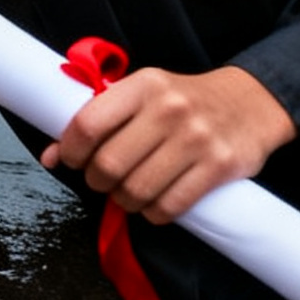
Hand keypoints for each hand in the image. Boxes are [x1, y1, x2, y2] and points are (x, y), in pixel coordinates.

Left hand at [42, 65, 295, 224]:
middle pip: (110, 163)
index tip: (69, 160)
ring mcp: (196, 138)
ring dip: (124, 201)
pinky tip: (153, 205)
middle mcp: (167, 109)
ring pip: (138, 190)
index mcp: (142, 85)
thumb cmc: (183, 100)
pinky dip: (154, 213)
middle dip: (97, 181)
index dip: (69, 150)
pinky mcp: (219, 166)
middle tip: (102, 181)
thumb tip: (50, 155)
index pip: (89, 123)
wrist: (249, 102)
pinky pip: (171, 205)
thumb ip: (100, 119)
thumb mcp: (142, 94)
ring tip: (127, 194)